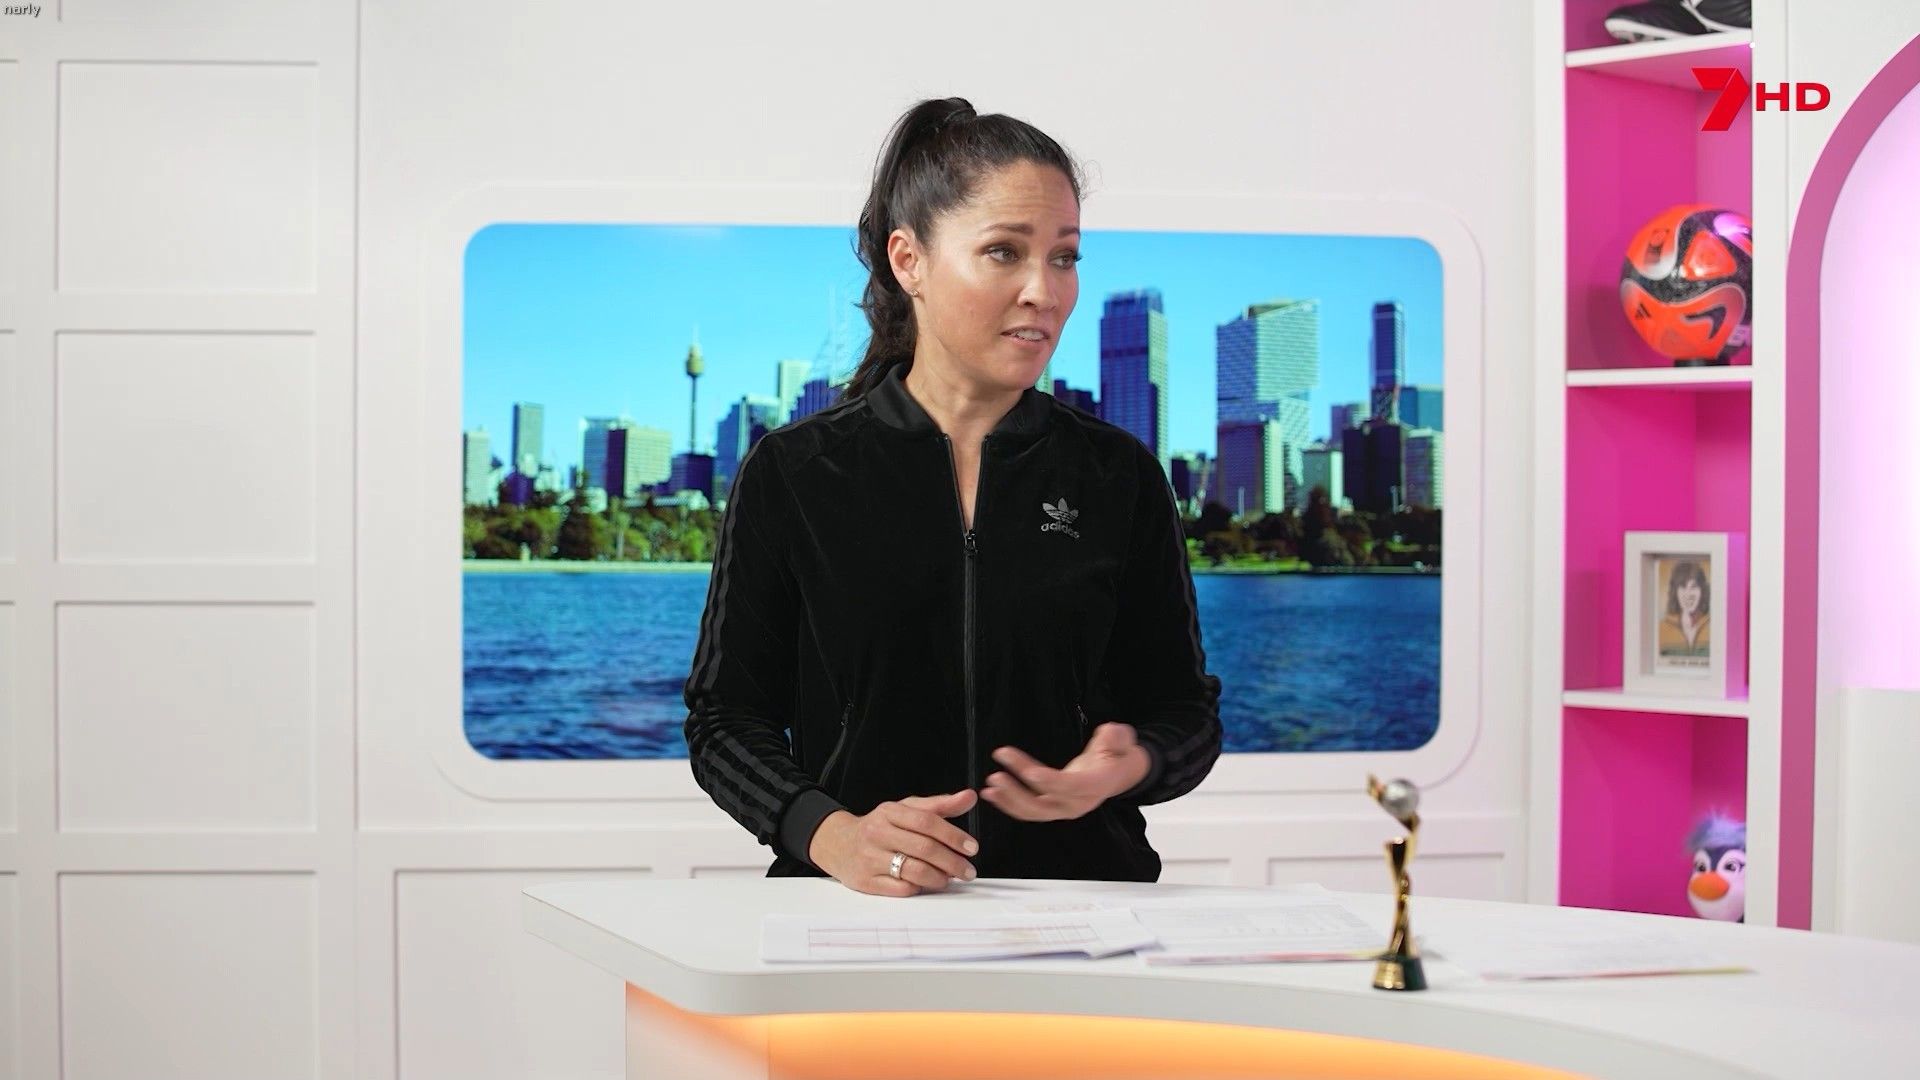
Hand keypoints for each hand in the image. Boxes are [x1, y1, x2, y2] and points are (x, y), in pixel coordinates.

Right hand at [807, 790, 979, 895]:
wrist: (839, 844)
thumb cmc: (880, 827)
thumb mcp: (907, 809)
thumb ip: (939, 805)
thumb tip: (969, 797)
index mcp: (890, 812)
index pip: (927, 822)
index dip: (953, 836)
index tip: (971, 847)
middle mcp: (878, 833)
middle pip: (924, 848)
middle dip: (952, 862)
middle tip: (968, 870)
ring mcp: (870, 858)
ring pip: (914, 871)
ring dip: (939, 877)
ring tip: (950, 878)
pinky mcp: (866, 881)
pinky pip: (900, 888)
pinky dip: (919, 888)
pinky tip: (927, 884)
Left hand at [981, 722, 1149, 821]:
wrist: (1117, 773)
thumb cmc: (1116, 755)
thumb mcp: (1122, 741)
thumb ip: (1117, 737)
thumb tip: (1111, 734)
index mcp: (1095, 785)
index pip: (1070, 786)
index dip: (1050, 781)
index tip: (1029, 772)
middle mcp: (1079, 802)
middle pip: (1045, 802)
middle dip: (1018, 792)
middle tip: (997, 775)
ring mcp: (1065, 808)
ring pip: (1034, 811)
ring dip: (1009, 800)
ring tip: (989, 787)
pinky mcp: (1054, 808)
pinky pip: (1030, 811)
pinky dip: (1010, 804)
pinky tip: (993, 793)